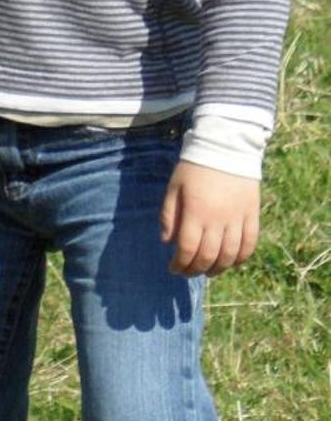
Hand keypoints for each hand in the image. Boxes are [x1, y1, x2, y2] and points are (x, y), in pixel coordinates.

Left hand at [160, 161, 260, 275]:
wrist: (226, 148)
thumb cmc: (194, 168)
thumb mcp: (174, 188)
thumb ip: (169, 216)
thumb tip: (167, 242)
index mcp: (196, 212)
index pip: (188, 249)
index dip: (180, 264)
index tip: (173, 268)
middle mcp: (219, 219)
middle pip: (209, 256)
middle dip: (196, 269)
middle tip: (187, 272)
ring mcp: (238, 218)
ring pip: (231, 254)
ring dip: (218, 268)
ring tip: (207, 271)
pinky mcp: (253, 215)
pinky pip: (250, 243)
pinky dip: (242, 258)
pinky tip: (232, 263)